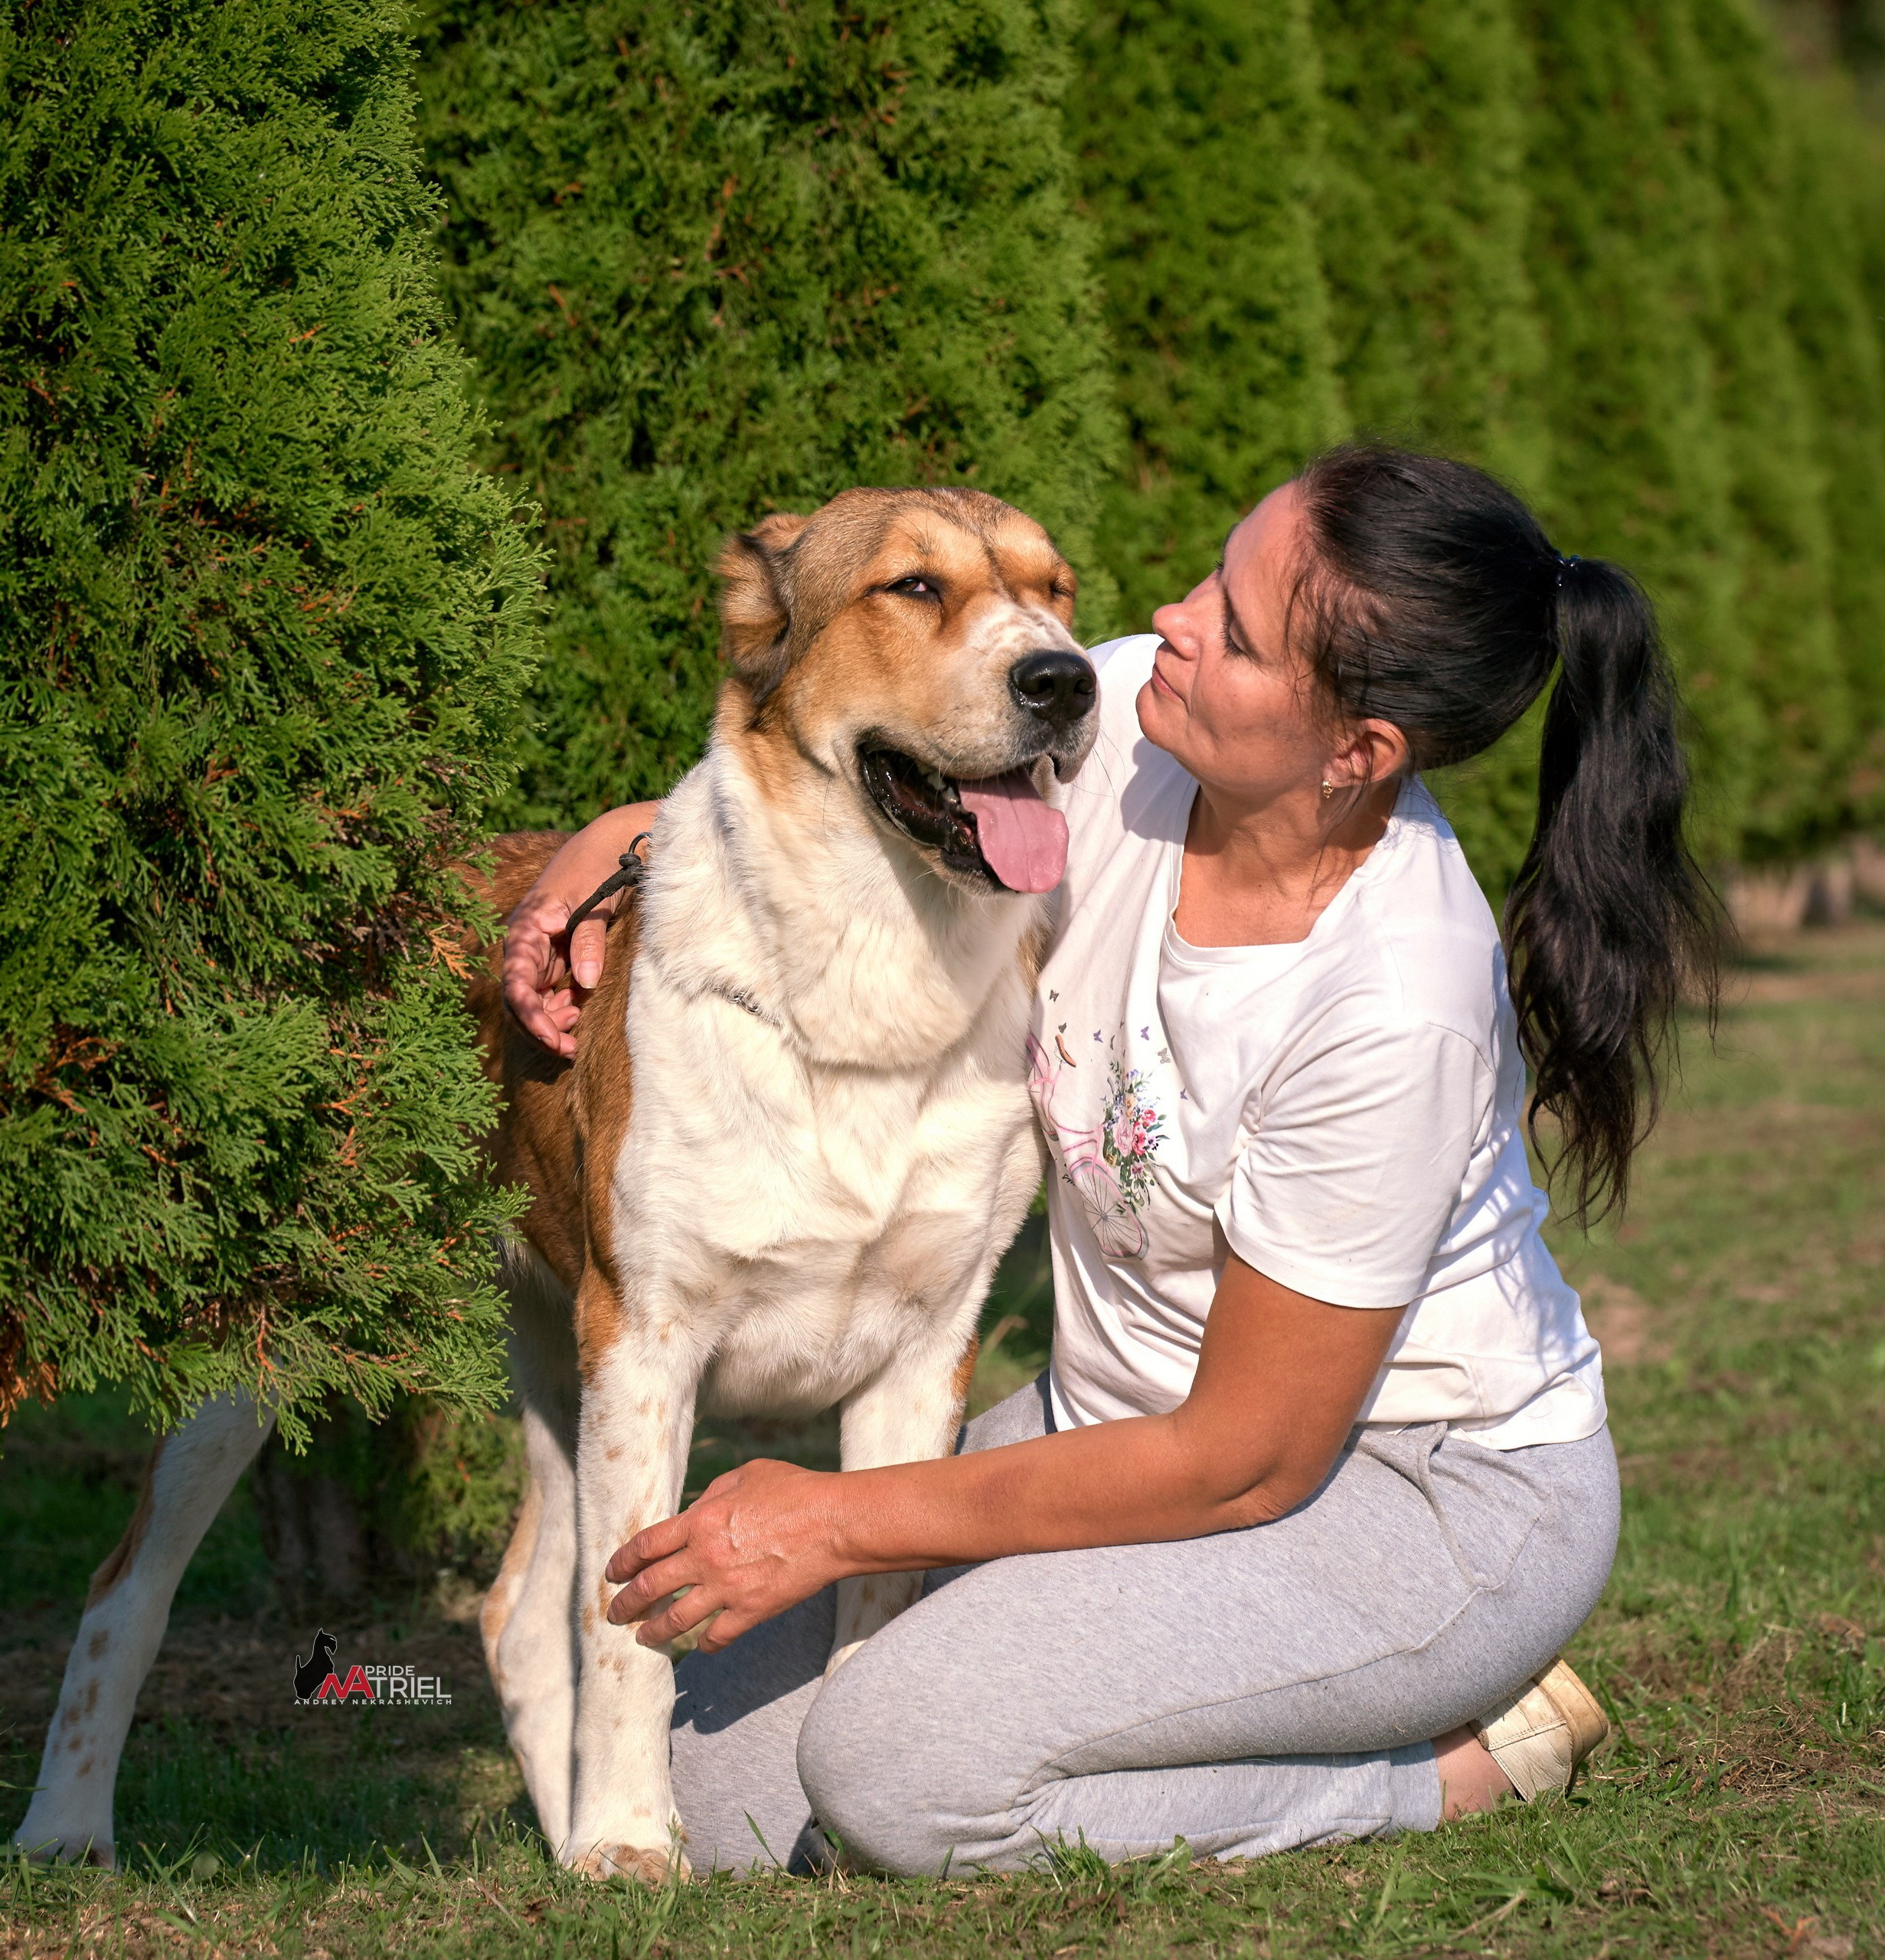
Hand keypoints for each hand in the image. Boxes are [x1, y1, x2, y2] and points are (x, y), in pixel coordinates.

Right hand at [501, 801, 657, 1057]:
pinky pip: (551, 991)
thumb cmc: (598, 865)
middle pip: (519, 1000)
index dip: (531, 1017)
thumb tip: (584, 986)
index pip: (516, 985)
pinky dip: (561, 1008)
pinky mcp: (558, 955)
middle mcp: (526, 944)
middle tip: (569, 1048)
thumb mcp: (595, 902)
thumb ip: (588, 942)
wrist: (612, 843)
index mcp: (525, 929)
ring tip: (574, 1030)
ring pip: (533, 1001)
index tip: (554, 1039)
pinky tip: (577, 1011)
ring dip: (550, 1021)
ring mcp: (541, 952)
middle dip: (539, 1028)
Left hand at [604, 1459, 850, 1652]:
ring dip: (652, 1631)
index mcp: (701, 1521)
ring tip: (641, 1637)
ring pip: (675, 1620)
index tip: (613, 1573)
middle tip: (614, 1612)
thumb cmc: (795, 1491)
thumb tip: (695, 1509)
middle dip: (626, 1602)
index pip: (646, 1545)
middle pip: (651, 1586)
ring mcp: (727, 1589)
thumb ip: (714, 1493)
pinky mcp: (751, 1611)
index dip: (623, 1561)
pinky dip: (704, 1645)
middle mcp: (706, 1557)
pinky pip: (717, 1637)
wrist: (834, 1524)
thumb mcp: (748, 1475)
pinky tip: (699, 1646)